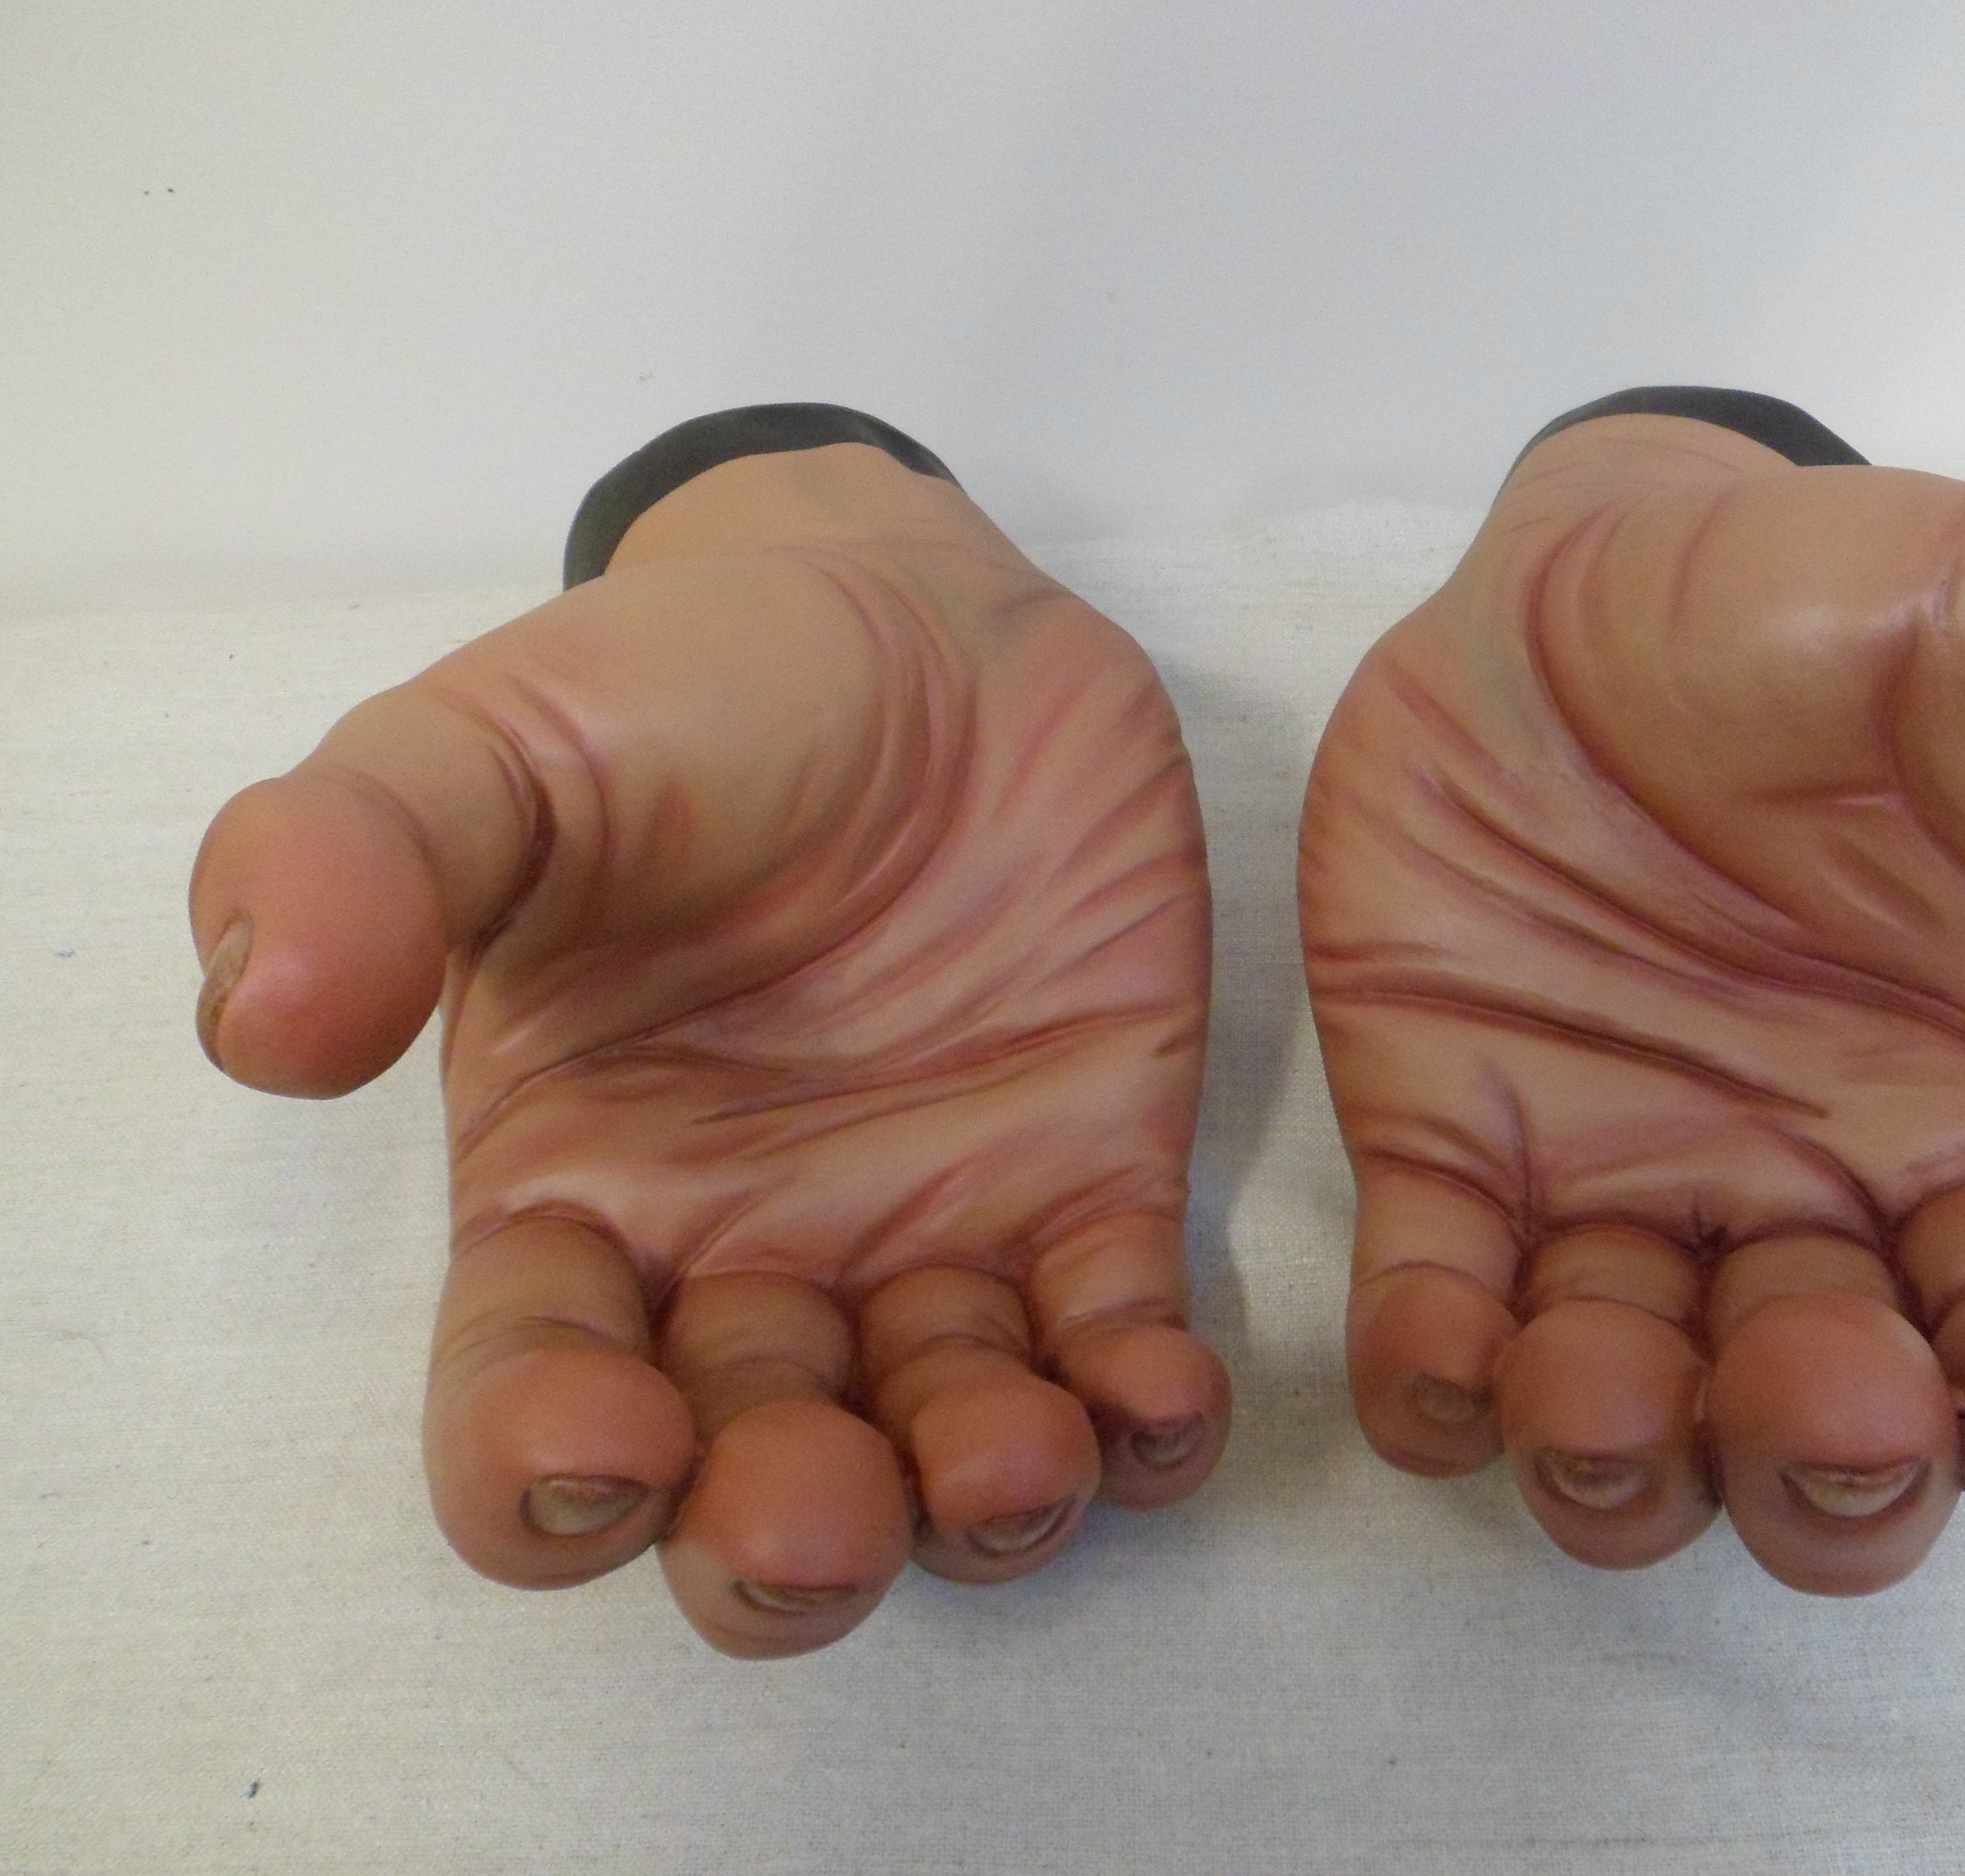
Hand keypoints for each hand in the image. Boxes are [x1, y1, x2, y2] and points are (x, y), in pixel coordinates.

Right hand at [191, 441, 1226, 1653]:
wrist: (921, 625)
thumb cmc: (680, 695)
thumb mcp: (489, 747)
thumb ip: (355, 860)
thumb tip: (263, 1019)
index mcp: (576, 1196)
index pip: (525, 1407)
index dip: (547, 1471)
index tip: (607, 1433)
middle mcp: (750, 1264)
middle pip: (747, 1496)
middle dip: (783, 1546)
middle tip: (823, 1506)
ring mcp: (932, 1245)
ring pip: (948, 1465)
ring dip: (984, 1504)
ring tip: (1016, 1452)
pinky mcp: (1093, 1198)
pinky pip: (1120, 1361)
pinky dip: (1146, 1422)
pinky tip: (1159, 1402)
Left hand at [1300, 409, 1964, 1591]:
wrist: (1596, 575)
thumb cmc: (1841, 614)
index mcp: (1959, 1128)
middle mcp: (1790, 1199)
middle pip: (1828, 1447)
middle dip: (1831, 1475)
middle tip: (1829, 1395)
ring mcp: (1609, 1188)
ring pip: (1628, 1426)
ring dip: (1616, 1461)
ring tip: (1602, 1391)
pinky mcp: (1448, 1142)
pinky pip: (1432, 1315)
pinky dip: (1431, 1375)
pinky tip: (1444, 1357)